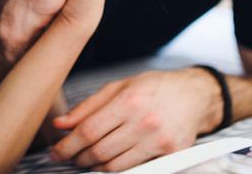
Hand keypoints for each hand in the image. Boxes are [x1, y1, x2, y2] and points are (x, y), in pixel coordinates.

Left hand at [50, 68, 222, 171]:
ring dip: (95, 166)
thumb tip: (61, 124)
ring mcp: (159, 140)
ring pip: (115, 165)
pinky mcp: (171, 154)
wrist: (194, 95)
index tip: (57, 151)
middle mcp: (144, 121)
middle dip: (78, 158)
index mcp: (129, 100)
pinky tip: (110, 162)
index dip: (68, 145)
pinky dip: (118, 168)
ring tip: (87, 159)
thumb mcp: (119, 86)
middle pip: (99, 151)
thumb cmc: (154, 88)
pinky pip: (136, 169)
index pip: (89, 130)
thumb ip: (88, 106)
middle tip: (69, 157)